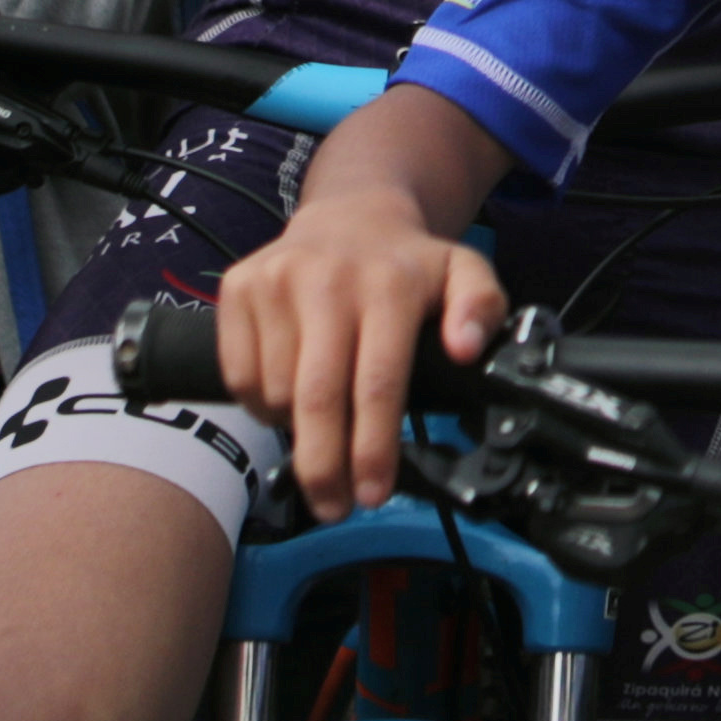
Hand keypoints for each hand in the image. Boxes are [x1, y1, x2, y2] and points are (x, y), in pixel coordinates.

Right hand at [223, 172, 511, 513]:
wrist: (349, 215)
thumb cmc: (407, 264)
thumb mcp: (465, 273)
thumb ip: (482, 307)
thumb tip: (467, 347)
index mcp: (389, 285)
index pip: (377, 383)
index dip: (373, 448)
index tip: (374, 494)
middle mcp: (327, 280)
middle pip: (317, 397)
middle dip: (324, 466)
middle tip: (335, 506)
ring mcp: (276, 282)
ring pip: (275, 392)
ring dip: (295, 433)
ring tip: (323, 438)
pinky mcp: (239, 288)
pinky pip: (239, 374)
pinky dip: (260, 406)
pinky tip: (287, 401)